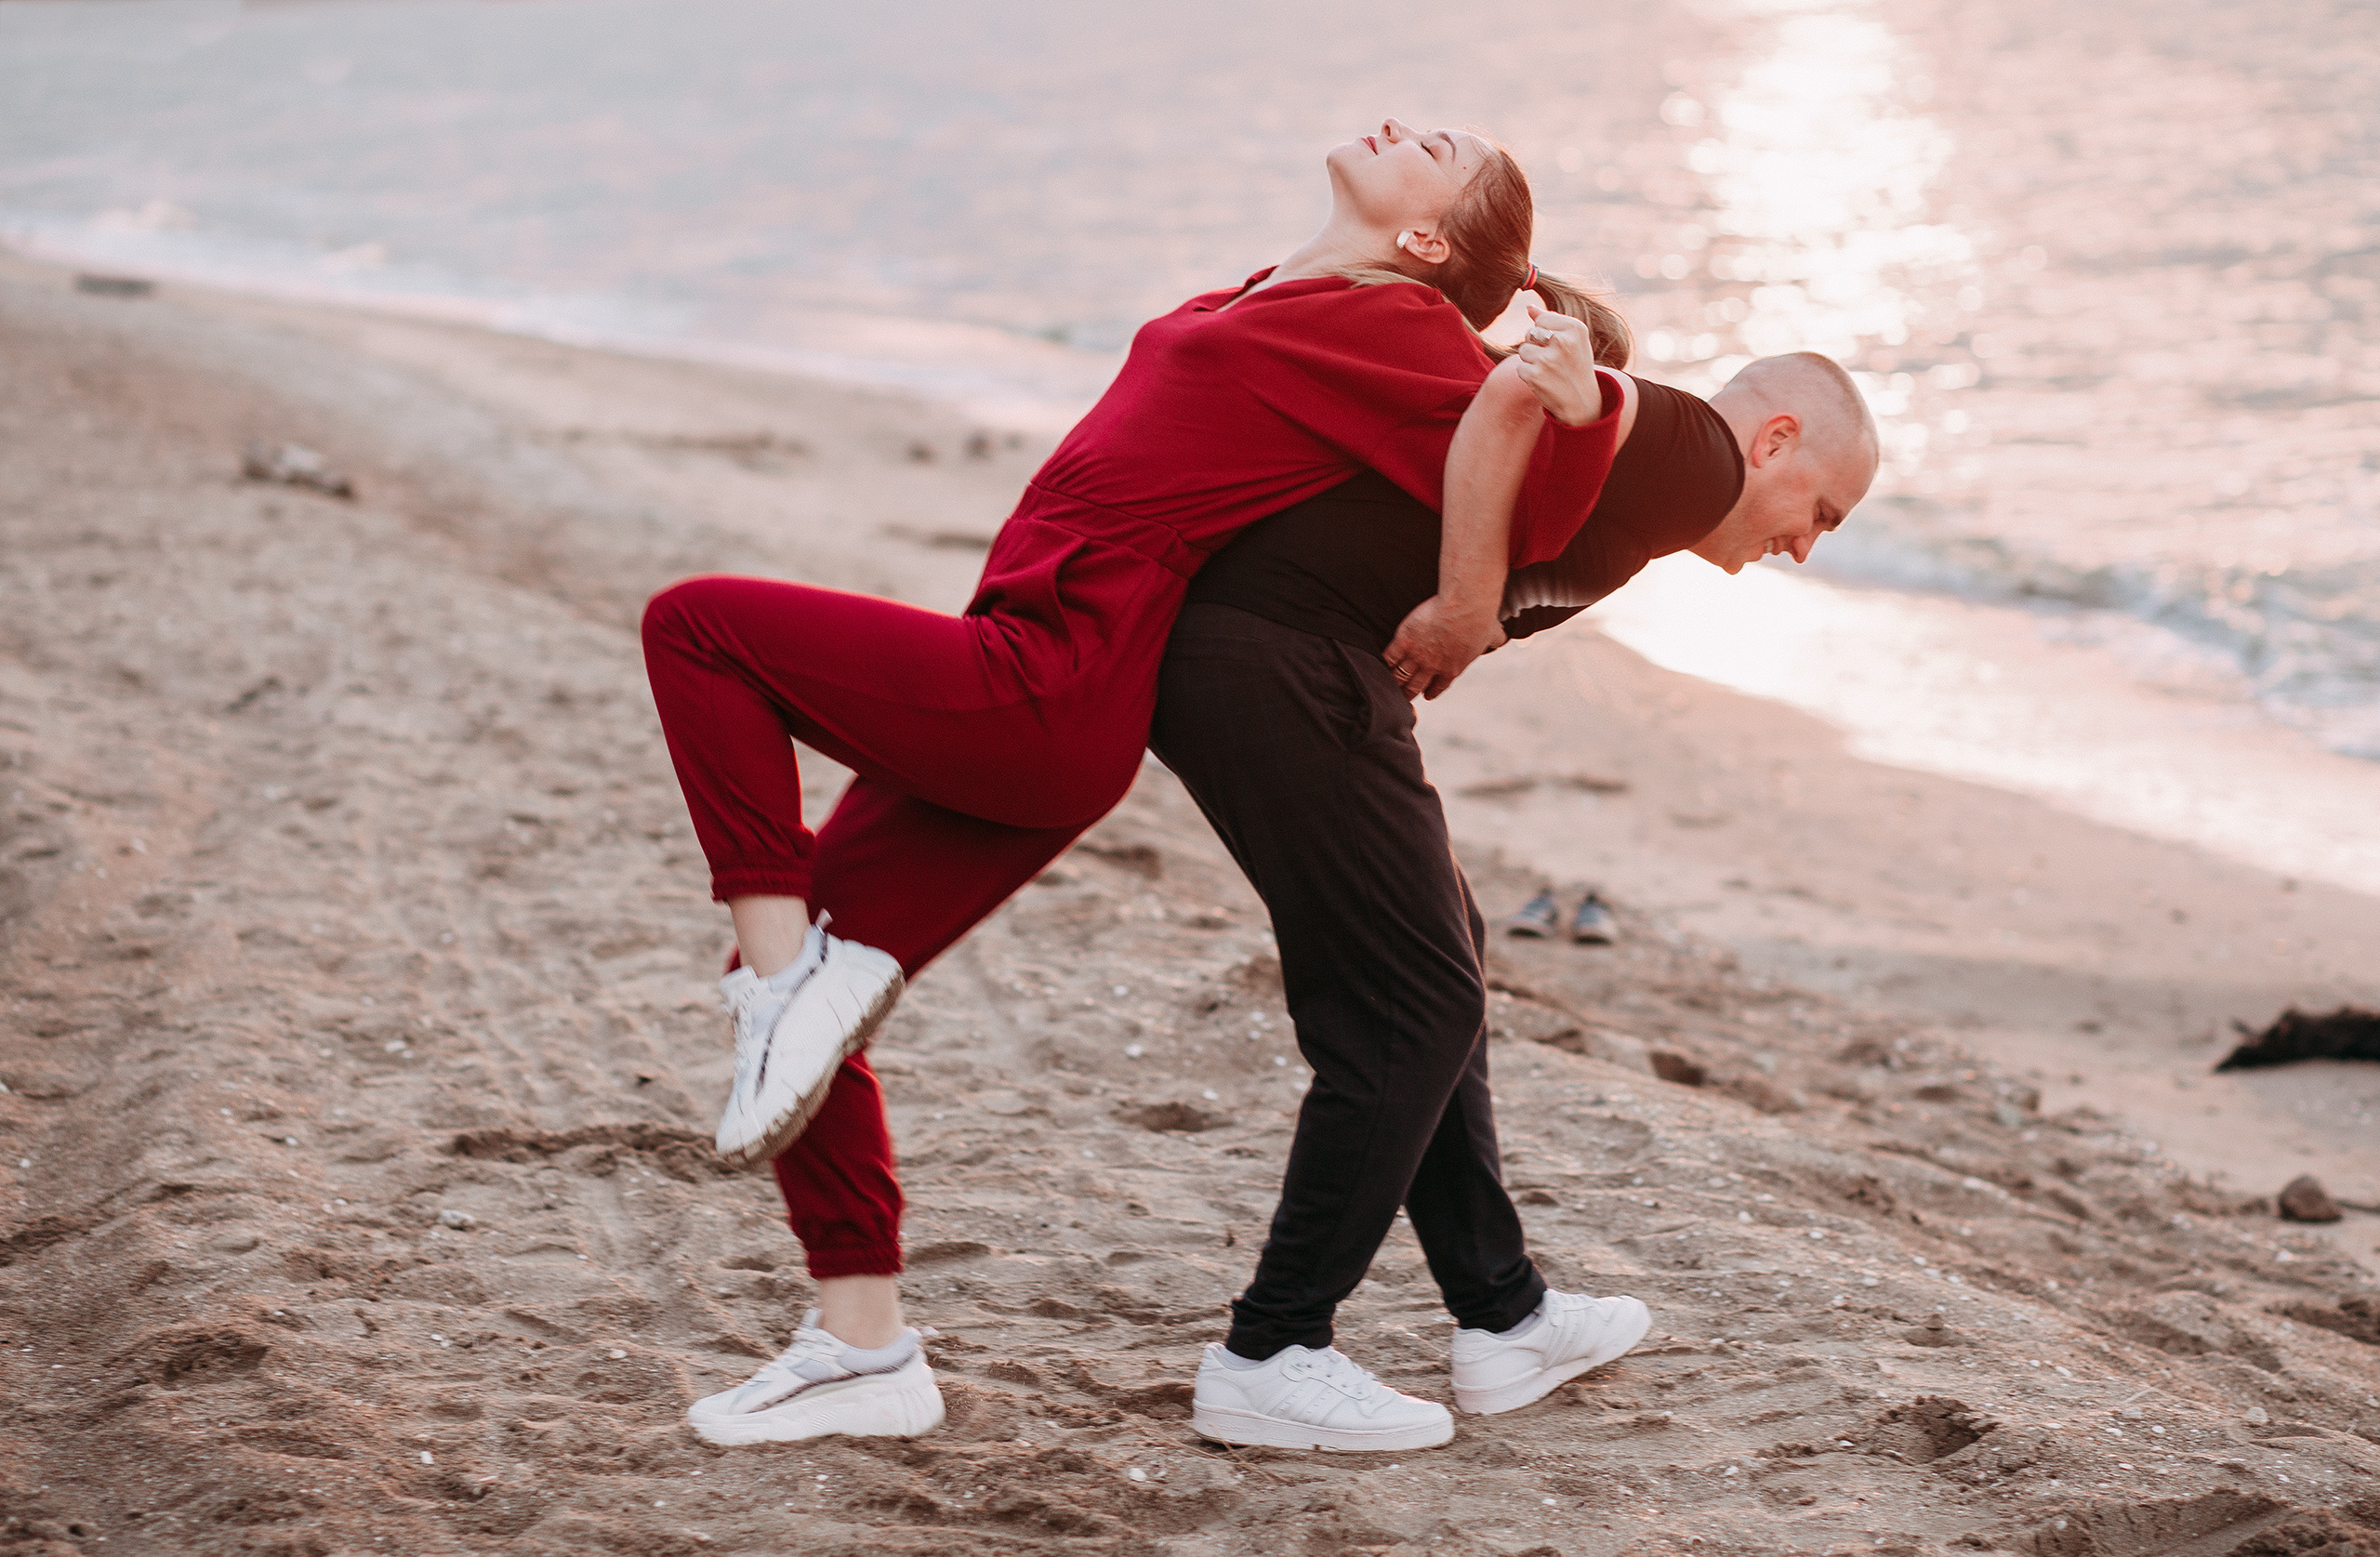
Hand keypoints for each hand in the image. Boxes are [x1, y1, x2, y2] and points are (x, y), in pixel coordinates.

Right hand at [1384, 594, 1508, 700]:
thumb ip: (1495, 639)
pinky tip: (1377, 664)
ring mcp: (1417, 656)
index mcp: (1453, 668)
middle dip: (1408, 692)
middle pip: (1416, 686)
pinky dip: (1384, 663)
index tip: (1426, 695)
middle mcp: (1433, 667)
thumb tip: (1503, 638)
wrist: (1464, 608)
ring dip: (1393, 682)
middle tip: (1401, 696)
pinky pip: (1390, 657)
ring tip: (1386, 684)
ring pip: (1400, 675)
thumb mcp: (1492, 633)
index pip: (1439, 685)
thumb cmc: (1481, 619)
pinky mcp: (1404, 641)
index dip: (1431, 691)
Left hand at [1512, 304, 1602, 424]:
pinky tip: (1544, 381)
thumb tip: (1529, 307)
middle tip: (1554, 361)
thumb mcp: (1572, 339)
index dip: (1546, 334)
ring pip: (1523, 350)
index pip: (1541, 319)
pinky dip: (1529, 376)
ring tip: (1549, 371)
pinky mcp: (1535, 375)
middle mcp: (1562, 341)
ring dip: (1532, 361)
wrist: (1582, 401)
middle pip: (1530, 333)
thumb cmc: (1576, 365)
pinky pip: (1520, 368)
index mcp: (1575, 328)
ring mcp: (1548, 359)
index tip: (1561, 347)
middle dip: (1537, 346)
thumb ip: (1551, 321)